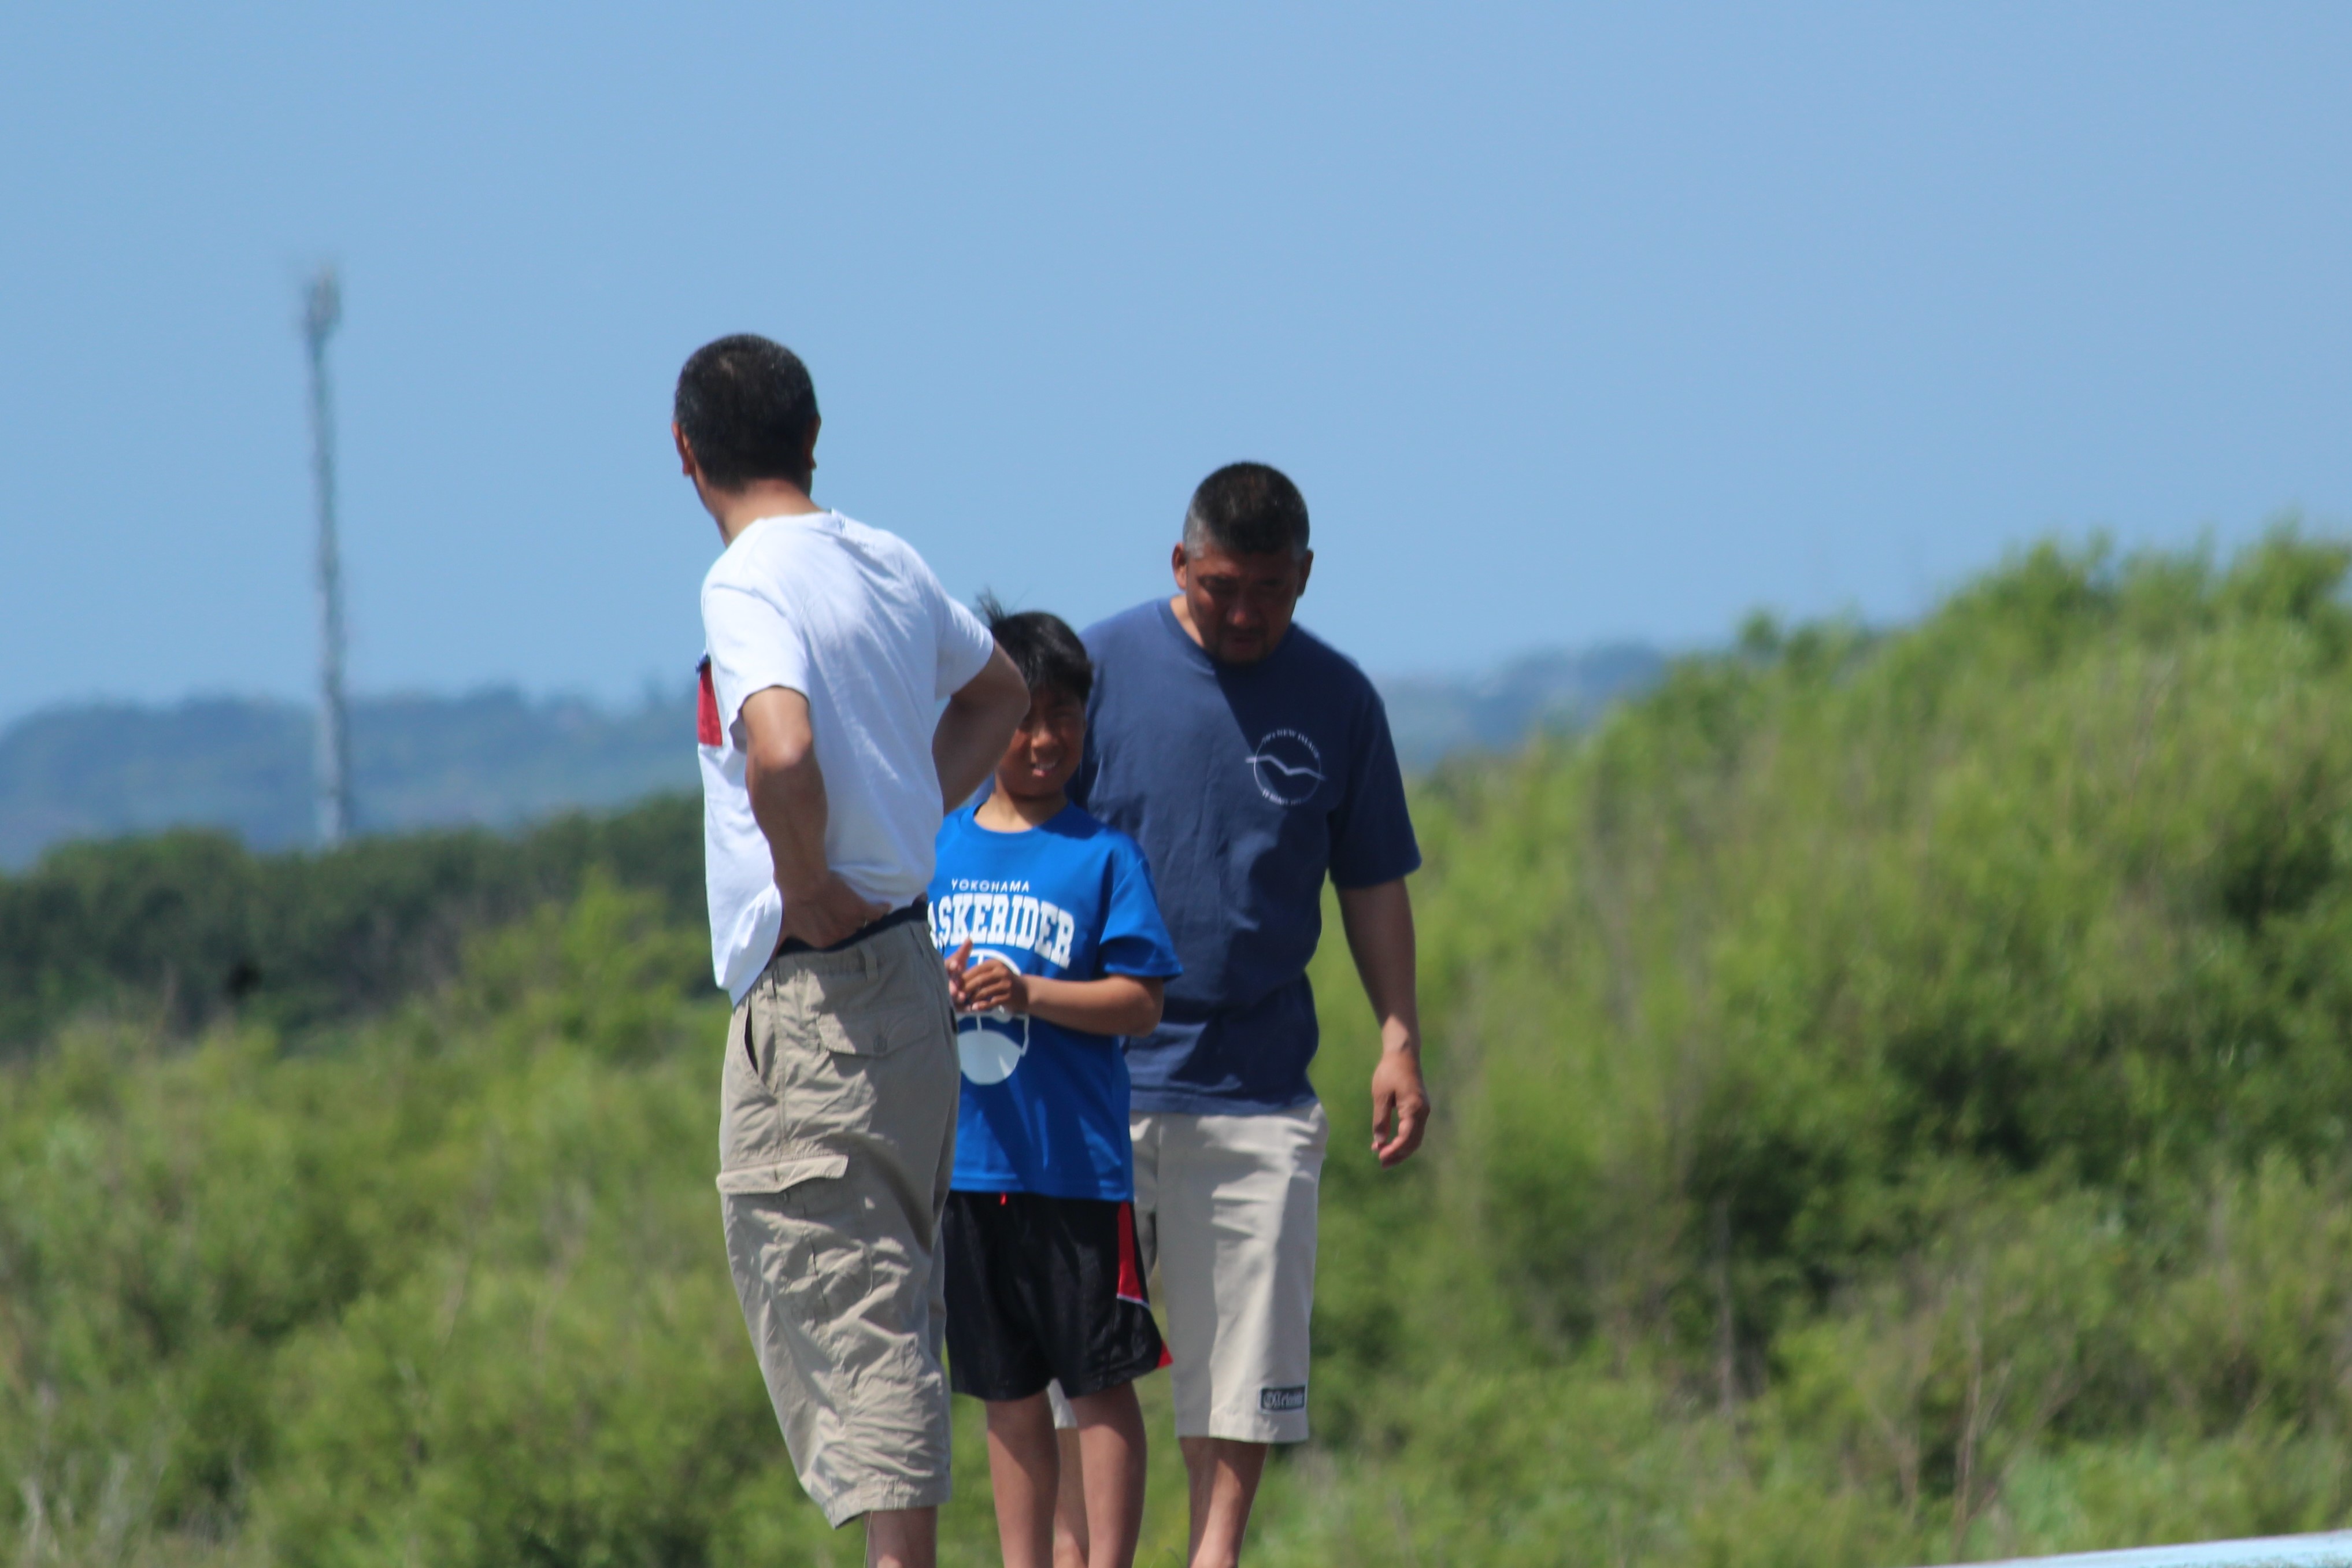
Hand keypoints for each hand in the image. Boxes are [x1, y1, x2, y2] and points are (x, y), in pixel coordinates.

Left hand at [779, 872, 889, 949]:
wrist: (802, 881)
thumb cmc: (791, 904)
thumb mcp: (781, 927)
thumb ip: (775, 946)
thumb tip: (765, 964)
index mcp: (824, 944)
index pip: (835, 943)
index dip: (835, 934)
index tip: (834, 927)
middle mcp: (840, 937)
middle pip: (850, 935)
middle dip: (849, 929)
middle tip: (846, 919)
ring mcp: (852, 924)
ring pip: (863, 926)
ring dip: (863, 921)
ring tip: (861, 914)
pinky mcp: (861, 908)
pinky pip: (877, 913)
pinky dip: (881, 909)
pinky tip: (884, 906)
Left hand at [954, 957, 1028, 1016]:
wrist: (1025, 991)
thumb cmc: (1003, 981)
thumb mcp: (994, 972)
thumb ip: (979, 974)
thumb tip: (958, 981)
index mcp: (995, 964)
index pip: (976, 969)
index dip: (964, 977)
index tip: (954, 985)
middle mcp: (1001, 972)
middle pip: (980, 980)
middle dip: (966, 988)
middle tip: (957, 995)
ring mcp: (1006, 984)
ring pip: (985, 991)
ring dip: (973, 998)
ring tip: (966, 1002)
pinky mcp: (1009, 996)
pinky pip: (992, 1002)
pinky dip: (982, 1005)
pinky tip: (975, 1008)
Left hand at [1369, 1046, 1429, 1167]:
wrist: (1403, 1055)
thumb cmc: (1390, 1072)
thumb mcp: (1380, 1095)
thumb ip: (1380, 1119)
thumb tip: (1380, 1141)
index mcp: (1414, 1108)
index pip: (1406, 1138)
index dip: (1393, 1150)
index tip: (1380, 1156)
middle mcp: (1423, 1112)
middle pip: (1413, 1143)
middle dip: (1398, 1155)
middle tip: (1382, 1164)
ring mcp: (1423, 1111)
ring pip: (1415, 1138)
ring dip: (1401, 1149)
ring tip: (1383, 1157)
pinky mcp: (1420, 1109)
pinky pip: (1414, 1130)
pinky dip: (1403, 1139)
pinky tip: (1389, 1142)